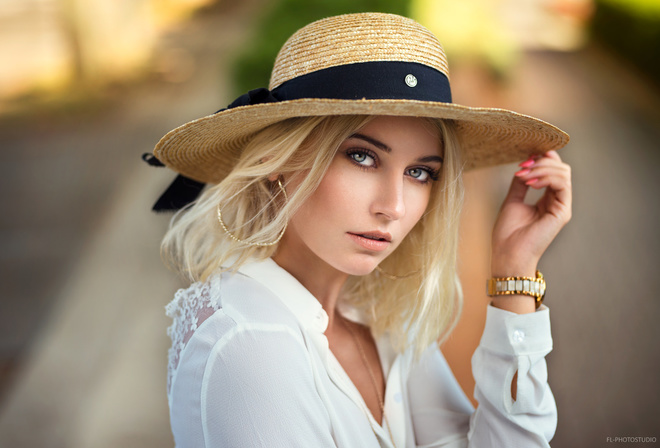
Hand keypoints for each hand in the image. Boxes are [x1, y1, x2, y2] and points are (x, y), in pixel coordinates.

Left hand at [491, 150, 571, 276]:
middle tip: (523, 165)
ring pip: (563, 173)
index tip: (526, 156)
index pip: (553, 171)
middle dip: (542, 161)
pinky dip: (546, 177)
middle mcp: (557, 202)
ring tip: (525, 174)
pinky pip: (562, 184)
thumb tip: (525, 166)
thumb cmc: (508, 234)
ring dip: (542, 168)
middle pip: (561, 168)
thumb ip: (521, 183)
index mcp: (547, 199)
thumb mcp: (512, 201)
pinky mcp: (563, 212)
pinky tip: (531, 182)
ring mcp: (562, 206)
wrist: (508, 254)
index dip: (543, 158)